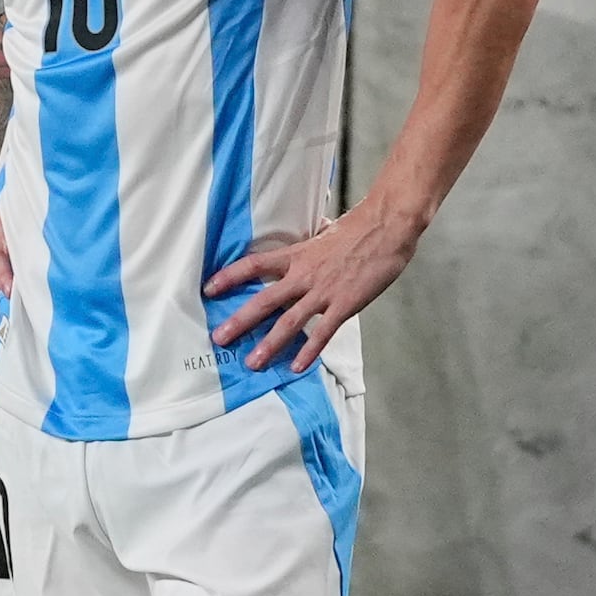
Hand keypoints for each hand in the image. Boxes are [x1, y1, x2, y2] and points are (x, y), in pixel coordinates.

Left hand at [205, 202, 422, 371]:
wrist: (387, 227)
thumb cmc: (359, 227)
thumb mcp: (326, 230)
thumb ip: (314, 237)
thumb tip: (313, 229)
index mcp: (296, 255)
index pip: (254, 264)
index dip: (229, 276)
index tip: (209, 288)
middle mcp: (303, 275)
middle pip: (264, 300)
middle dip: (240, 321)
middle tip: (219, 338)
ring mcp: (323, 292)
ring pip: (289, 322)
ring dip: (269, 344)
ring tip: (252, 363)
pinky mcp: (344, 304)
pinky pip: (323, 332)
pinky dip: (310, 351)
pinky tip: (298, 367)